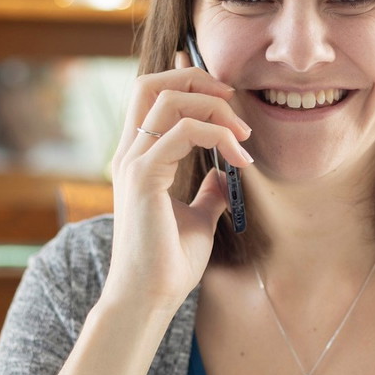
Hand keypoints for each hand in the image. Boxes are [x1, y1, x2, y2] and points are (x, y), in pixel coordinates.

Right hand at [103, 52, 252, 313]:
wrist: (150, 297)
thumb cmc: (169, 262)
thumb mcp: (198, 218)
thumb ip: (208, 192)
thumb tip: (225, 175)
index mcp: (140, 157)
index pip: (153, 95)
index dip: (186, 79)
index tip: (227, 94)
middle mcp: (131, 153)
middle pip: (152, 83)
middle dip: (196, 78)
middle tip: (234, 98)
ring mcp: (134, 163)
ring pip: (168, 100)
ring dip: (215, 108)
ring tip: (244, 135)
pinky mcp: (143, 178)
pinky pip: (182, 132)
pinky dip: (217, 136)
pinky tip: (241, 159)